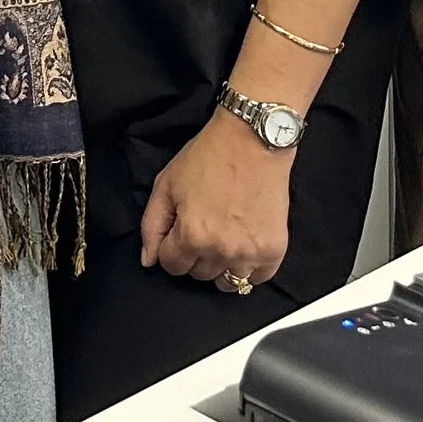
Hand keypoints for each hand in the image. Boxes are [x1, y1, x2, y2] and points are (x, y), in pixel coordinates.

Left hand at [140, 113, 292, 291]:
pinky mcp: (274, 250)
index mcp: (191, 235)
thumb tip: (149, 261)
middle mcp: (221, 250)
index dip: (171, 247)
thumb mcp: (167, 183)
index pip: (171, 266)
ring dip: (221, 264)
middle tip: (204, 226)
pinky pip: (257, 279)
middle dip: (195, 255)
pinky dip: (249, 267)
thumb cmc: (208, 156)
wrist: (253, 140)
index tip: (181, 230)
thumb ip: (152, 225)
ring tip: (225, 236)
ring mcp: (250, 253)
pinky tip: (245, 243)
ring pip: (227, 282)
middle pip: (199, 275)